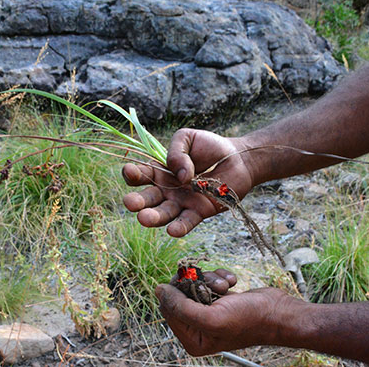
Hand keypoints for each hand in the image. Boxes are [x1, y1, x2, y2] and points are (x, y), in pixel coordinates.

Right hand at [122, 128, 254, 236]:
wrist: (238, 158)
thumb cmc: (210, 147)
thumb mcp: (188, 138)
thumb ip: (177, 152)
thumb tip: (180, 175)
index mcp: (160, 171)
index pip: (140, 175)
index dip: (132, 174)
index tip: (130, 171)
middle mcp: (167, 190)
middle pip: (148, 198)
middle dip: (137, 201)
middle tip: (130, 203)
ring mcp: (182, 202)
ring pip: (164, 213)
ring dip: (153, 217)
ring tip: (144, 218)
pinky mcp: (199, 211)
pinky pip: (187, 222)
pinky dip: (179, 228)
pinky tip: (172, 230)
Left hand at [156, 269, 302, 355]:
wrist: (278, 311)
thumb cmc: (249, 319)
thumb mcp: (211, 317)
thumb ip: (180, 307)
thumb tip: (158, 291)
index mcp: (192, 339)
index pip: (168, 310)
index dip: (176, 292)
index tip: (192, 282)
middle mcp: (198, 327)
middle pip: (179, 294)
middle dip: (196, 283)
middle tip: (214, 285)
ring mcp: (209, 311)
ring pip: (195, 283)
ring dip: (210, 278)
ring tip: (226, 285)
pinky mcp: (219, 299)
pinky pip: (209, 280)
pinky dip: (219, 277)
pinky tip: (232, 283)